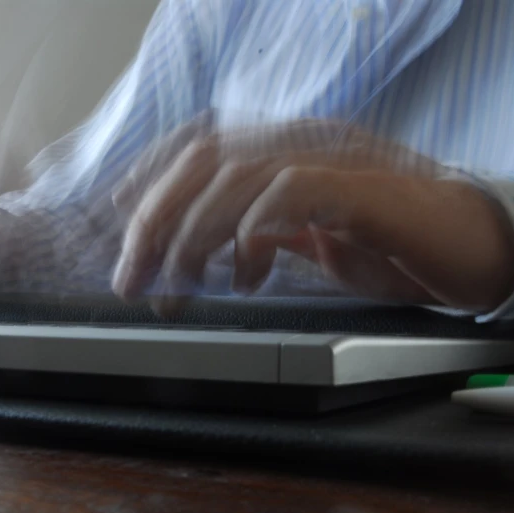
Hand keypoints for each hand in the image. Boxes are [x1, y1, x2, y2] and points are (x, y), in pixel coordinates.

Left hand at [111, 119, 513, 315]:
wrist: (472, 245)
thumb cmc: (389, 241)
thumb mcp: (307, 236)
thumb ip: (259, 229)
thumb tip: (206, 244)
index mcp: (285, 150)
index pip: (202, 144)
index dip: (153, 171)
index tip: (122, 210)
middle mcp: (302, 144)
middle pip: (203, 161)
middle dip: (155, 218)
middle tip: (133, 274)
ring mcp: (331, 160)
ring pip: (234, 177)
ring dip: (192, 237)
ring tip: (180, 285)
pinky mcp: (359, 188)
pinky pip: (291, 193)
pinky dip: (253, 235)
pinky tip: (244, 275)